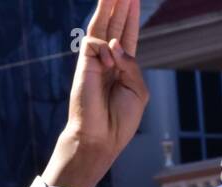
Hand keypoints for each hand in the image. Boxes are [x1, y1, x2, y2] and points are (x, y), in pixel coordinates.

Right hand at [43, 0, 148, 186]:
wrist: (100, 138)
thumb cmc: (119, 120)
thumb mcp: (137, 90)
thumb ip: (131, 64)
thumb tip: (114, 44)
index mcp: (122, 68)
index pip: (127, 34)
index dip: (131, 16)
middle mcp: (108, 61)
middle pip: (114, 24)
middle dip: (120, 4)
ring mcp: (95, 61)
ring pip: (101, 25)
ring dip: (108, 5)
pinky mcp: (83, 64)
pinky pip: (95, 41)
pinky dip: (106, 46)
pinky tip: (109, 59)